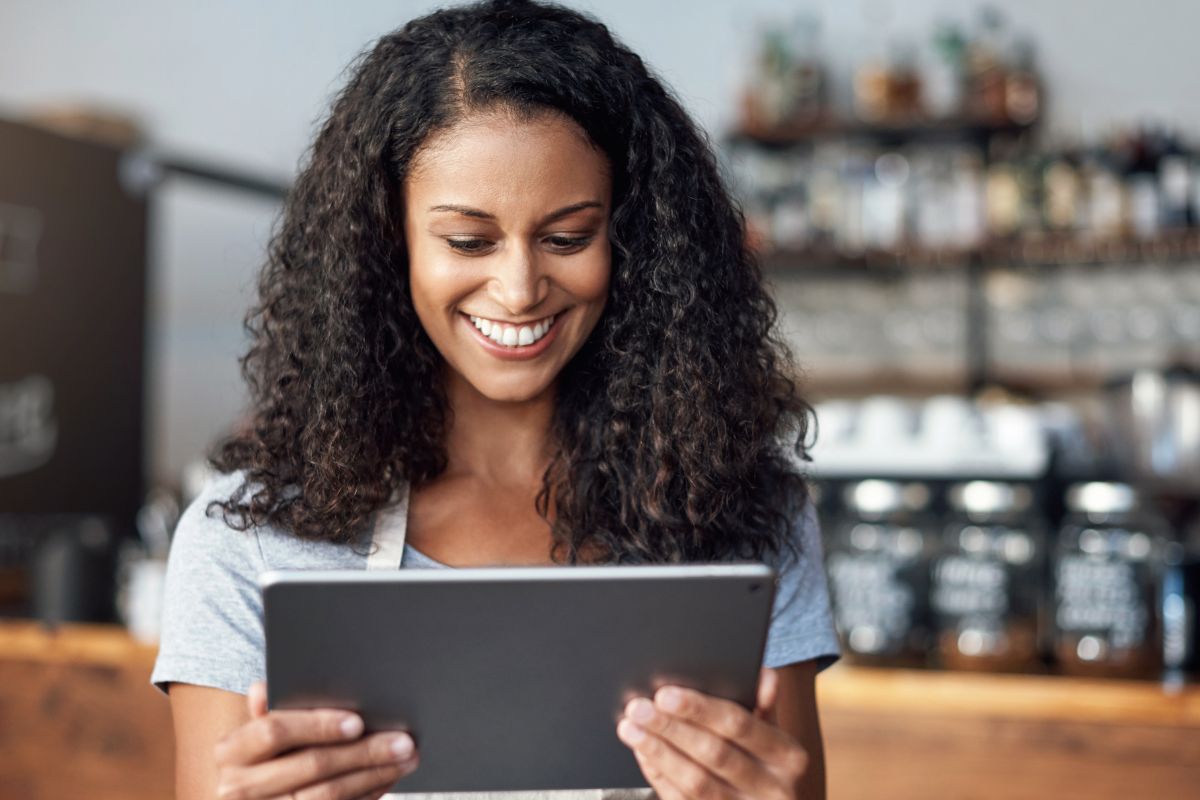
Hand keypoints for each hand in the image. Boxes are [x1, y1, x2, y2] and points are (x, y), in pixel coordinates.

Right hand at [212, 680, 418, 798]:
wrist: (250, 799)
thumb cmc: (262, 756)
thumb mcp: (256, 732)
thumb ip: (268, 711)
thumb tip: (262, 689)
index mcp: (231, 751)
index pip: (274, 731)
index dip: (317, 725)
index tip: (357, 721)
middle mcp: (238, 788)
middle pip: (311, 766)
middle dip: (363, 751)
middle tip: (403, 740)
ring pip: (327, 796)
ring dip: (374, 775)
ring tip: (406, 758)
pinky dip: (366, 795)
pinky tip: (386, 779)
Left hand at [616, 667, 808, 799]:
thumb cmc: (773, 771)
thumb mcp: (778, 739)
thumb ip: (764, 707)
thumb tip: (762, 674)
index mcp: (790, 757)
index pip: (740, 725)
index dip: (700, 708)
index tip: (665, 693)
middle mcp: (773, 789)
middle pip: (713, 754)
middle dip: (671, 728)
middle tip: (639, 708)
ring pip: (696, 783)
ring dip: (658, 753)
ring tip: (631, 729)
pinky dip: (660, 776)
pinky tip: (644, 755)